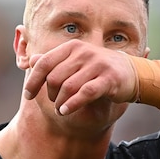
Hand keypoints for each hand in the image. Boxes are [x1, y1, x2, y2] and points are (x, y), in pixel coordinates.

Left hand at [23, 40, 138, 115]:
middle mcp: (84, 52)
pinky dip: (72, 104)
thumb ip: (53, 61)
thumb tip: (31, 60)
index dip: (33, 80)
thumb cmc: (97, 69)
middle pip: (55, 77)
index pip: (44, 63)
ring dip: (60, 103)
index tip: (29, 95)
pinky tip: (66, 111)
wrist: (131, 73)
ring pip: (68, 87)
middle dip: (50, 95)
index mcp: (72, 47)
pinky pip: (85, 93)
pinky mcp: (109, 79)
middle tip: (54, 103)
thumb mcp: (75, 62)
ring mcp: (97, 64)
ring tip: (60, 110)